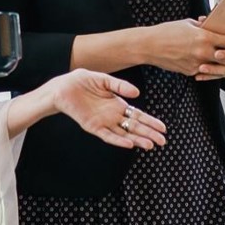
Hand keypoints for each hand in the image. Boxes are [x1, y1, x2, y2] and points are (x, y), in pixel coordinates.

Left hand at [44, 69, 166, 149]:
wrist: (61, 87)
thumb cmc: (80, 82)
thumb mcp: (103, 79)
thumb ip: (119, 85)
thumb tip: (137, 93)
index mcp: (117, 104)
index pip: (138, 115)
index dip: (150, 121)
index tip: (163, 128)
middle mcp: (112, 115)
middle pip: (134, 127)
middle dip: (149, 133)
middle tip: (163, 141)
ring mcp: (103, 122)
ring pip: (124, 134)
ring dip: (137, 139)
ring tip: (150, 145)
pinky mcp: (93, 127)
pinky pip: (108, 136)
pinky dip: (118, 140)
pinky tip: (129, 144)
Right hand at [135, 18, 224, 78]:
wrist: (148, 46)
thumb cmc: (167, 31)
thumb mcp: (187, 24)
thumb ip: (203, 26)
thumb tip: (213, 23)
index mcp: (203, 36)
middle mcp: (202, 52)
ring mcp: (197, 64)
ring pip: (223, 70)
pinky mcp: (191, 72)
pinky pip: (208, 73)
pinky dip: (218, 73)